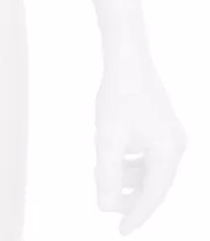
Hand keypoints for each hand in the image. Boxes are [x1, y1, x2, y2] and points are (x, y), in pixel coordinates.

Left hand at [95, 51, 185, 233]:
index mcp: (168, 152)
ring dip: (131, 180)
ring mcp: (170, 133)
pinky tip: (115, 161)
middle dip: (133, 199)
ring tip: (109, 184)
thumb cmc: (118, 94)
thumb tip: (106, 206)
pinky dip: (133, 163)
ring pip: (151, 169)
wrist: (126, 57)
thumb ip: (107, 175)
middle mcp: (175, 145)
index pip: (153, 195)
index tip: (122, 231)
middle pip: (155, 184)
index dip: (136, 215)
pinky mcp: (161, 123)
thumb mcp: (108, 138)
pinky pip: (149, 154)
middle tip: (114, 212)